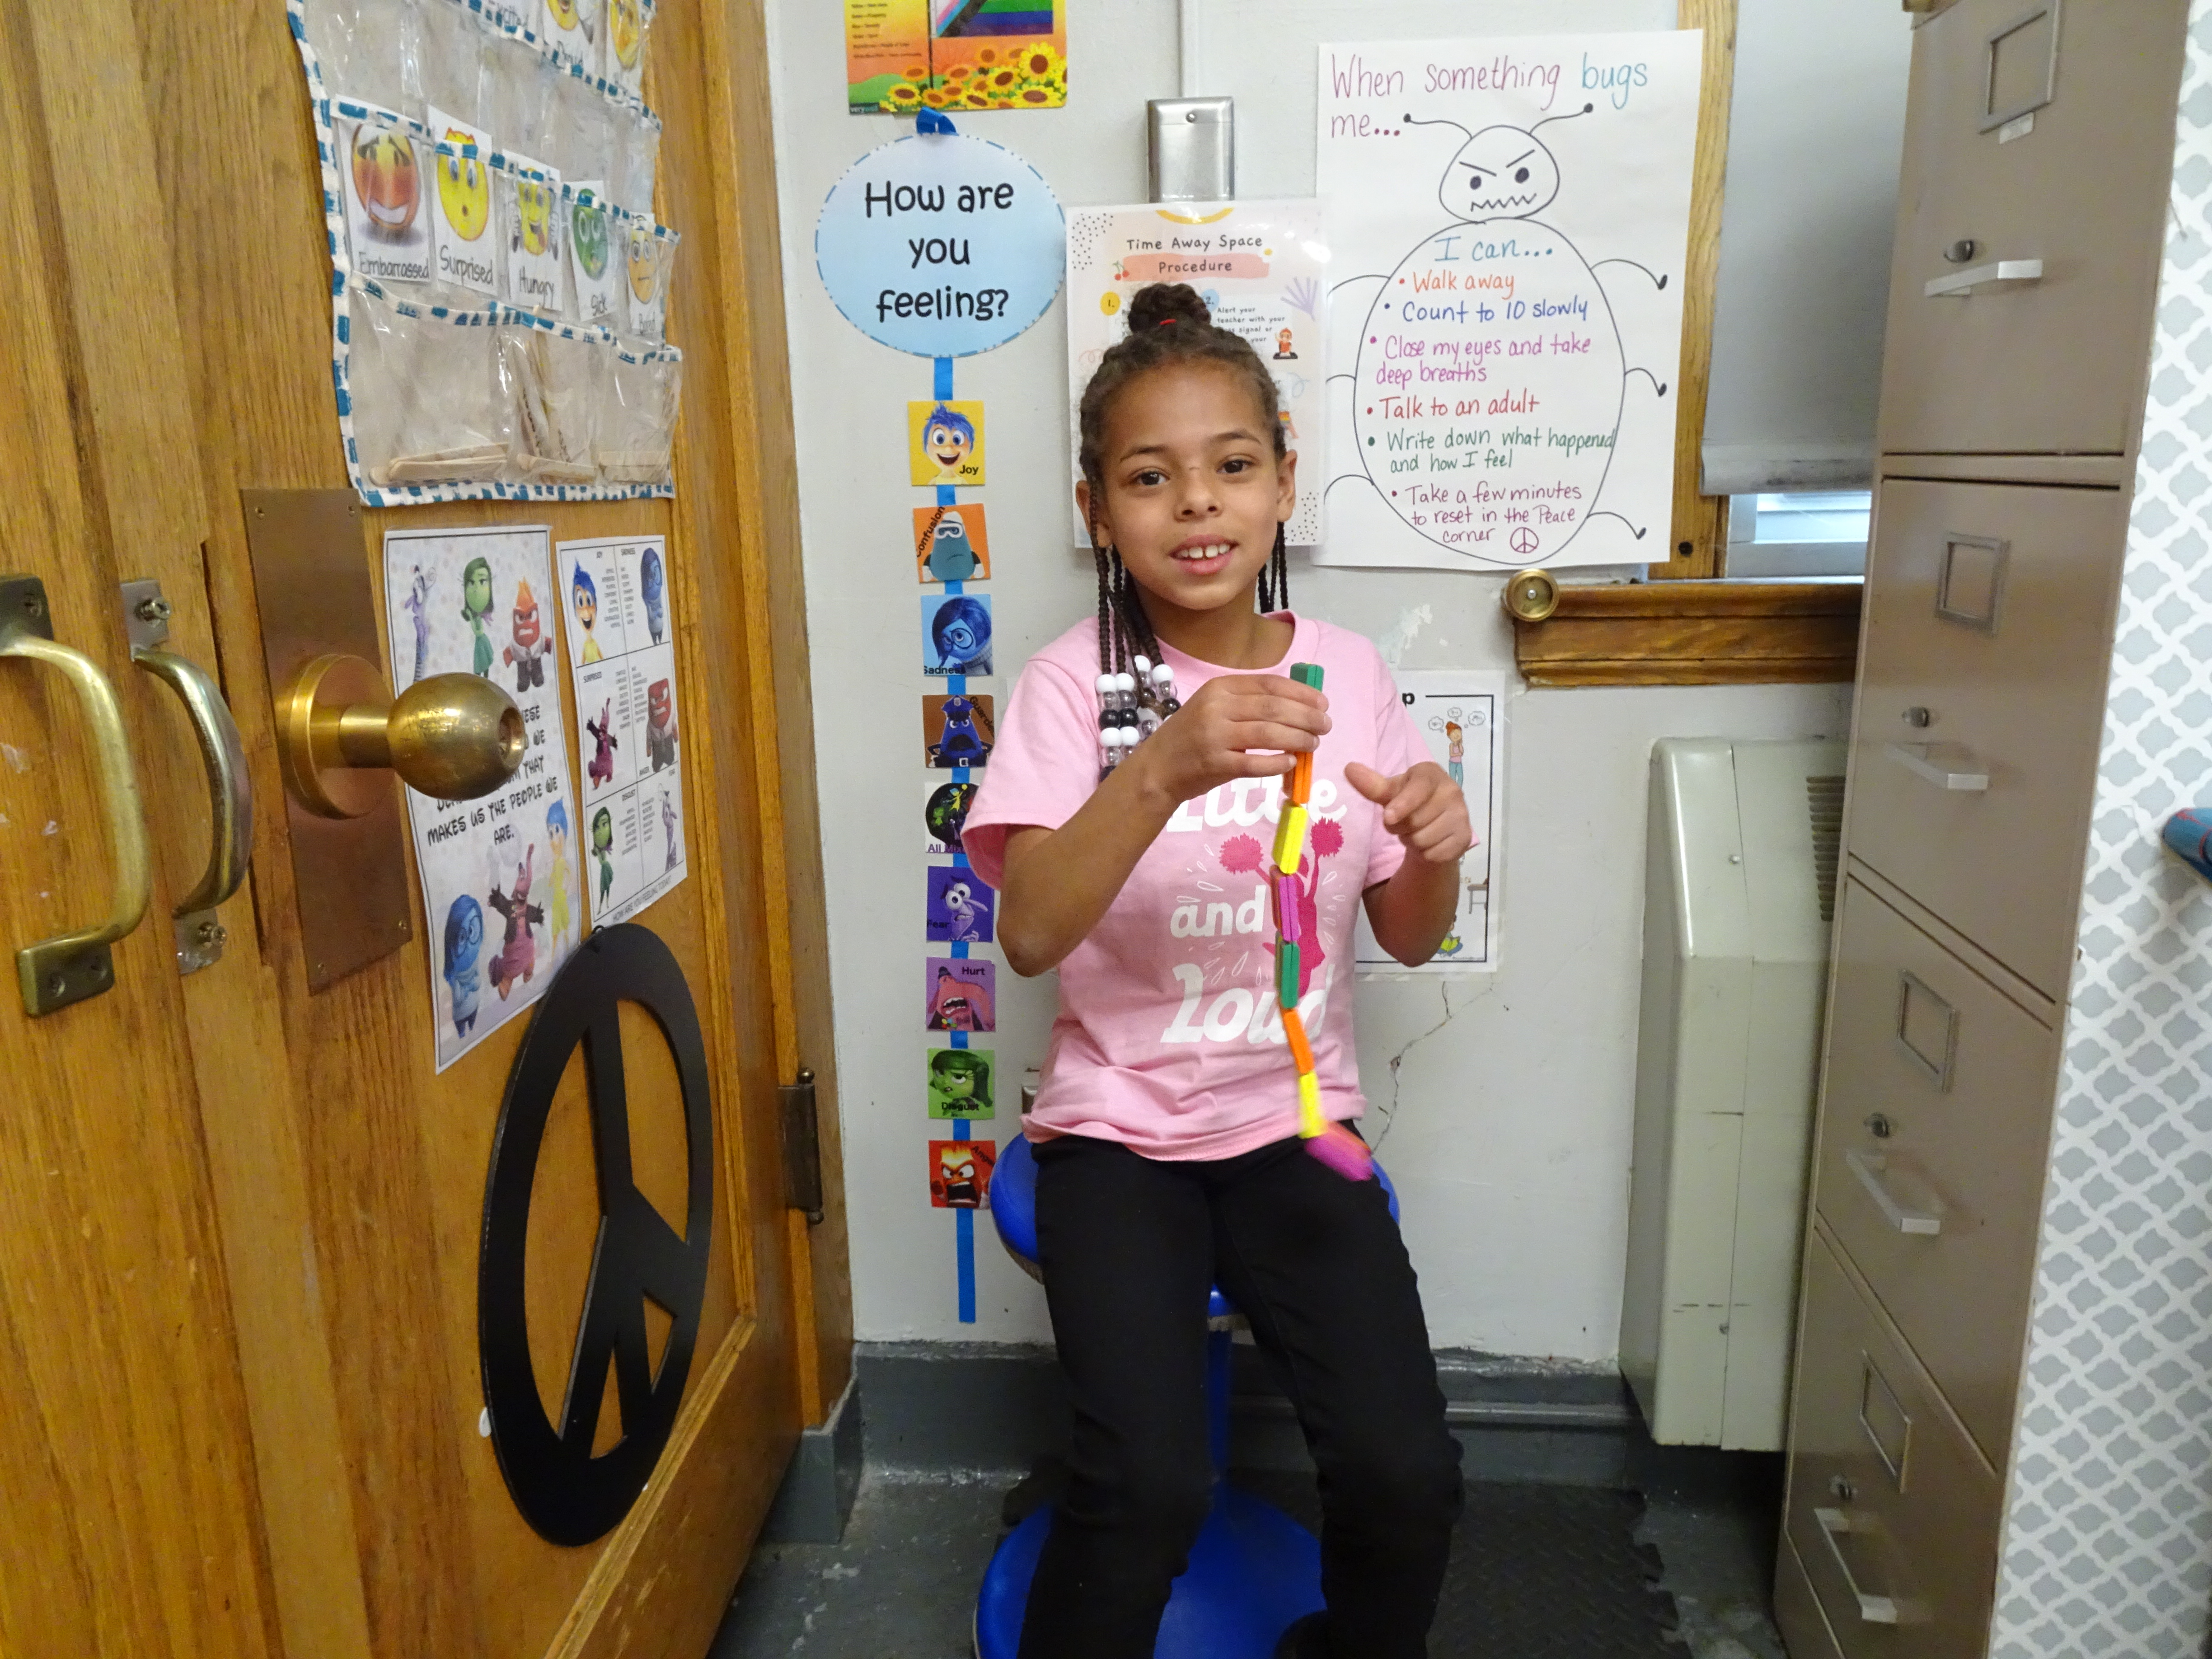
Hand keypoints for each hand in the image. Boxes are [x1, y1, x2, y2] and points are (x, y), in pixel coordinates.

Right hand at [1127, 674, 1330, 809]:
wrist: (1157, 769)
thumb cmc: (1192, 737)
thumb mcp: (1215, 708)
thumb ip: (1249, 703)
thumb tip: (1299, 707)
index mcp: (1220, 687)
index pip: (1269, 684)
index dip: (1301, 693)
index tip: (1322, 703)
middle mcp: (1217, 707)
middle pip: (1274, 708)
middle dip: (1306, 717)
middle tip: (1325, 727)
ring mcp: (1214, 735)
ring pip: (1268, 733)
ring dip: (1298, 739)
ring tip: (1313, 744)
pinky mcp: (1215, 764)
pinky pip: (1255, 763)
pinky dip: (1277, 762)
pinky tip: (1291, 762)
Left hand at [1345, 760, 1471, 863]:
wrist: (1433, 824)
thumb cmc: (1408, 801)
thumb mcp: (1390, 793)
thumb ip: (1372, 785)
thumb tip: (1350, 769)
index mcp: (1431, 774)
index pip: (1419, 788)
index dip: (1402, 804)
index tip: (1388, 817)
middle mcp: (1452, 791)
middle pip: (1416, 819)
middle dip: (1401, 826)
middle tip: (1403, 822)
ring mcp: (1462, 815)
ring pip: (1424, 839)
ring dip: (1412, 841)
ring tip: (1416, 831)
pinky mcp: (1465, 837)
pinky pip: (1436, 853)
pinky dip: (1426, 853)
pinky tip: (1428, 842)